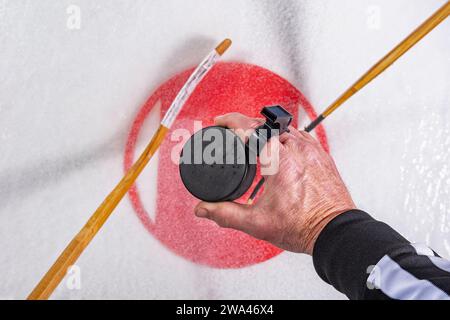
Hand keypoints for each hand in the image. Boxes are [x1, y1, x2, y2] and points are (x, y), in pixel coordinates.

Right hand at [194, 113, 355, 254]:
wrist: (333, 231)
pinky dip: (286, 136)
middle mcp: (296, 149)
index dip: (229, 120)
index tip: (219, 122)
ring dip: (267, 130)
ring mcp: (311, 150)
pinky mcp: (321, 155)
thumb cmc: (303, 226)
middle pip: (265, 124)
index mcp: (278, 159)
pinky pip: (300, 135)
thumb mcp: (257, 222)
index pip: (249, 127)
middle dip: (245, 126)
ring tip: (254, 142)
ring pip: (283, 128)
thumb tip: (203, 209)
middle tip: (233, 134)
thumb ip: (225, 214)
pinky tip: (280, 148)